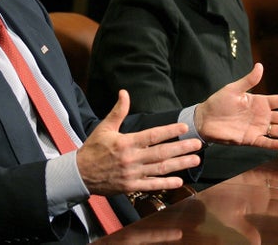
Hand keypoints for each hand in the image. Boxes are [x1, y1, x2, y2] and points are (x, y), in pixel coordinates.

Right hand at [76, 90, 202, 195]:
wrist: (80, 174)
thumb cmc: (93, 149)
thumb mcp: (105, 128)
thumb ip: (118, 111)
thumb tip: (124, 92)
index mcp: (126, 142)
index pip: (152, 136)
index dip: (169, 131)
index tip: (184, 127)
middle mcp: (131, 158)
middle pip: (161, 153)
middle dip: (181, 148)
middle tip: (198, 144)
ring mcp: (132, 174)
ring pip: (160, 169)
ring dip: (179, 165)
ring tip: (195, 160)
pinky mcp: (131, 186)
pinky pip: (151, 186)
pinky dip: (166, 184)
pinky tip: (180, 181)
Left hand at [194, 63, 277, 149]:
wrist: (204, 119)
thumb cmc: (218, 102)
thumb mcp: (234, 89)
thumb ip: (249, 80)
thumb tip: (260, 66)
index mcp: (259, 102)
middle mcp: (261, 116)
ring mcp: (256, 128)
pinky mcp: (249, 139)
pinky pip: (264, 142)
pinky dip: (273, 144)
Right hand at [201, 168, 277, 244]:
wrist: (205, 187)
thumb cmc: (217, 204)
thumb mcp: (232, 220)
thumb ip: (247, 230)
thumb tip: (258, 244)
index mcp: (256, 206)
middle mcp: (259, 194)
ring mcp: (256, 183)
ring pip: (277, 184)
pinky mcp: (249, 173)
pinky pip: (264, 174)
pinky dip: (272, 176)